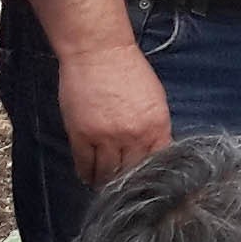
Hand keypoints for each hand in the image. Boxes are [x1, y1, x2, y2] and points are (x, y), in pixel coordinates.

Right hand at [57, 38, 172, 186]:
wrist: (99, 52)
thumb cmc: (128, 70)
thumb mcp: (155, 100)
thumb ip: (156, 128)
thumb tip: (154, 152)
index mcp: (157, 127)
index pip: (158, 164)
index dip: (152, 177)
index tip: (147, 184)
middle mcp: (134, 136)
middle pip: (132, 173)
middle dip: (129, 182)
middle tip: (124, 189)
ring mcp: (106, 137)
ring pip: (108, 173)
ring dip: (106, 182)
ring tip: (105, 186)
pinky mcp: (82, 135)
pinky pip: (84, 164)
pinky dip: (86, 174)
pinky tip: (88, 177)